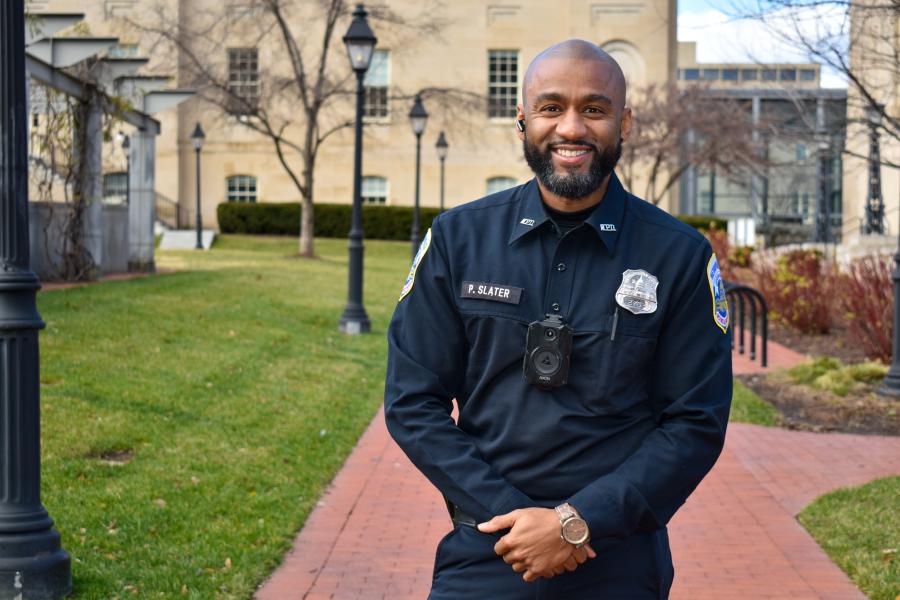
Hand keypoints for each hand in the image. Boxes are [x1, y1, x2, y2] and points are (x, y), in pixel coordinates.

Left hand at [477, 508, 595, 581]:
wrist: (565, 527)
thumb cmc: (542, 518)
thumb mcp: (518, 514)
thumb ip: (498, 522)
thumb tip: (480, 527)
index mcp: (511, 540)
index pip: (498, 549)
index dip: (504, 543)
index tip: (512, 539)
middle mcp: (518, 553)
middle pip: (507, 559)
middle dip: (512, 552)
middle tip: (523, 544)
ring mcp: (529, 562)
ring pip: (516, 567)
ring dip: (520, 561)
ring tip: (529, 551)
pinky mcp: (540, 569)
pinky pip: (527, 577)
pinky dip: (529, 571)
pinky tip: (533, 561)